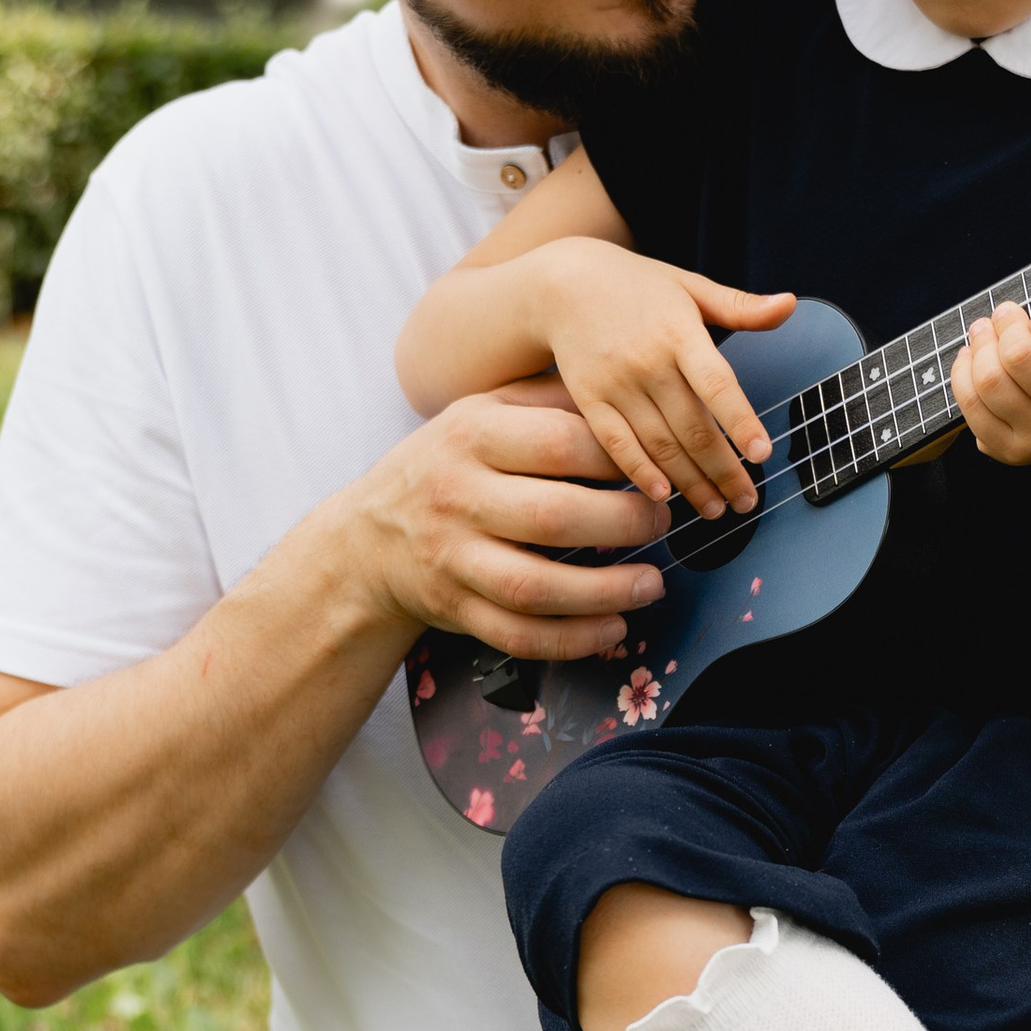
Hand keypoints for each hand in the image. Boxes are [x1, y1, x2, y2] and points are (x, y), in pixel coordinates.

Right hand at [351, 394, 670, 661]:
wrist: (368, 538)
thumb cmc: (446, 464)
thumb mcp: (482, 411)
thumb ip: (548, 398)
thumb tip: (628, 391)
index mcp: (471, 434)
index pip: (560, 442)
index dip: (620, 458)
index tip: (656, 468)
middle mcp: (456, 495)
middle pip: (554, 517)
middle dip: (625, 524)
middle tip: (662, 522)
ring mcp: (452, 558)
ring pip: (536, 587)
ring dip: (606, 592)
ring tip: (651, 584)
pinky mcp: (455, 608)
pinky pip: (518, 635)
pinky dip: (573, 639)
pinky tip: (614, 628)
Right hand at [532, 242, 795, 516]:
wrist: (561, 284)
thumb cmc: (636, 286)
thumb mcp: (689, 286)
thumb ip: (739, 305)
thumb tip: (790, 305)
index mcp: (679, 333)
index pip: (716, 384)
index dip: (740, 422)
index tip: (762, 455)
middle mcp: (649, 362)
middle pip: (692, 427)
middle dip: (724, 471)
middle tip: (747, 501)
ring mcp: (616, 384)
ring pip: (660, 444)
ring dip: (691, 483)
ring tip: (716, 510)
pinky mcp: (589, 400)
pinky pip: (617, 445)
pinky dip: (640, 472)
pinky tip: (663, 496)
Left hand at [951, 301, 1030, 466]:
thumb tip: (1006, 315)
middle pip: (1017, 355)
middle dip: (1002, 326)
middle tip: (1001, 315)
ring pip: (989, 379)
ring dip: (979, 345)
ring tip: (982, 332)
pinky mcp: (1009, 451)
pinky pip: (971, 403)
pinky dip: (961, 372)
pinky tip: (968, 358)